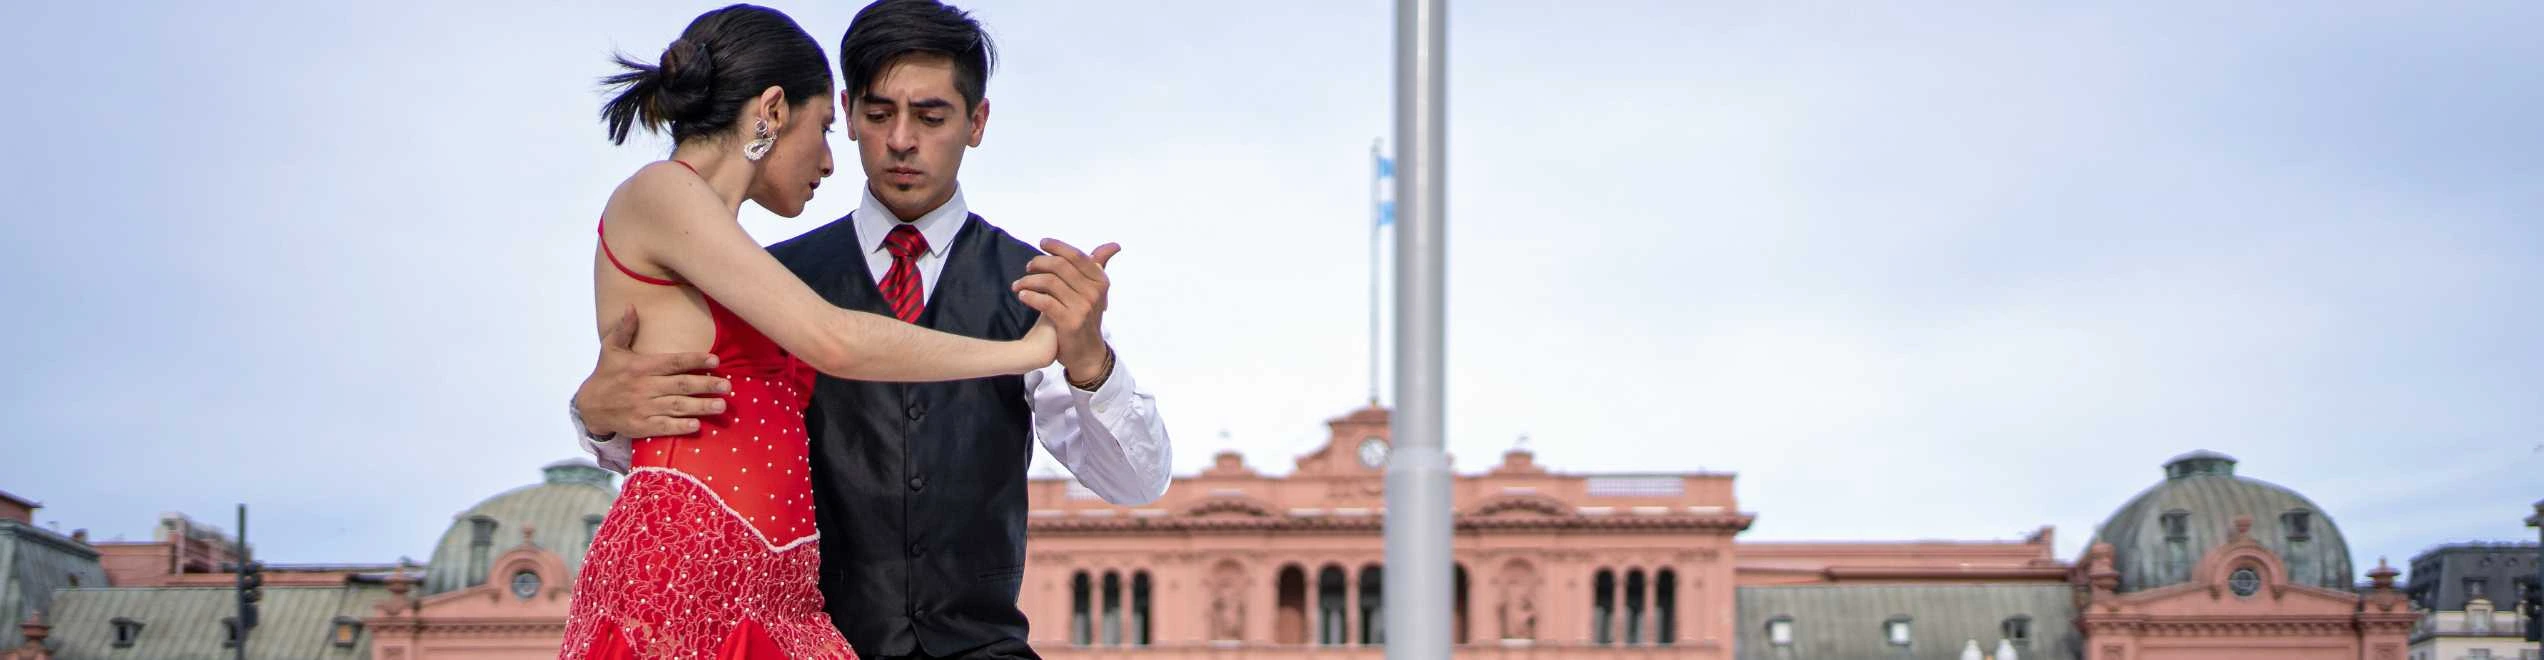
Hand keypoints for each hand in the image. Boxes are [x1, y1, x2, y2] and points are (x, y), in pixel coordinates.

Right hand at [574, 306, 729, 437]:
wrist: (589, 406)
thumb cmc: (606, 374)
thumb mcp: (611, 349)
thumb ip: (624, 329)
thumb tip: (632, 307)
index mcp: (641, 367)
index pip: (673, 362)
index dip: (694, 361)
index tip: (715, 360)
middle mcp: (644, 387)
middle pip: (681, 385)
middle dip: (706, 385)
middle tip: (728, 386)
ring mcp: (643, 408)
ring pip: (677, 406)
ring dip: (701, 407)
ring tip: (721, 406)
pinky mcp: (641, 426)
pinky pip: (664, 426)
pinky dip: (681, 427)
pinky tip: (698, 425)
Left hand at [1012, 239, 1119, 384]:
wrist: (1087, 353)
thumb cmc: (1087, 317)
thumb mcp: (1096, 291)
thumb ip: (1098, 267)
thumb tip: (1114, 245)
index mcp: (1100, 281)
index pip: (1077, 256)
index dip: (1058, 246)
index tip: (1042, 244)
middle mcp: (1094, 293)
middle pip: (1060, 266)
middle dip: (1040, 263)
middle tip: (1028, 267)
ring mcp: (1083, 307)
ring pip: (1050, 282)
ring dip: (1029, 280)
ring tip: (1018, 284)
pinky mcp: (1069, 322)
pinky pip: (1045, 302)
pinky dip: (1030, 296)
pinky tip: (1022, 295)